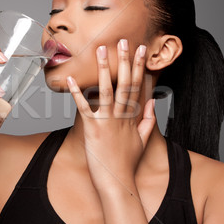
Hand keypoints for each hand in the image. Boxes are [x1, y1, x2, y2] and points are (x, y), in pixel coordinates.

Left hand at [66, 39, 155, 192]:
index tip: (141, 50)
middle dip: (125, 61)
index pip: (137, 86)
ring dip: (104, 69)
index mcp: (132, 117)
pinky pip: (84, 108)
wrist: (118, 183)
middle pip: (125, 83)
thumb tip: (152, 102)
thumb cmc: (127, 163)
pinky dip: (77, 93)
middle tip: (124, 41)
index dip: (139, 67)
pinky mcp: (93, 129)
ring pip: (107, 90)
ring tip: (101, 50)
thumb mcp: (143, 140)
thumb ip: (148, 120)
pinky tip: (72, 79)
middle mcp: (122, 116)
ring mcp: (108, 122)